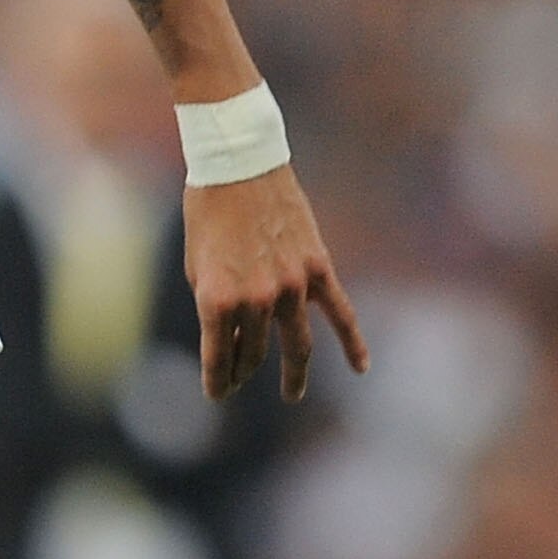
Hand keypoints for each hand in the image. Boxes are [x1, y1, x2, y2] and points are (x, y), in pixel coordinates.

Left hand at [184, 167, 369, 400]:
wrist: (239, 163)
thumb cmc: (208, 212)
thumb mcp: (197, 265)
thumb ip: (215, 305)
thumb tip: (231, 337)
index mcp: (217, 300)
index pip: (219, 359)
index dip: (217, 382)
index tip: (217, 394)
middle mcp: (255, 299)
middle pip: (253, 353)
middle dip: (243, 371)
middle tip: (239, 381)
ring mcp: (290, 286)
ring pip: (296, 346)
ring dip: (293, 375)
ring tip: (292, 394)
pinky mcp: (317, 269)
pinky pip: (341, 314)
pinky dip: (353, 343)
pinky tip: (361, 368)